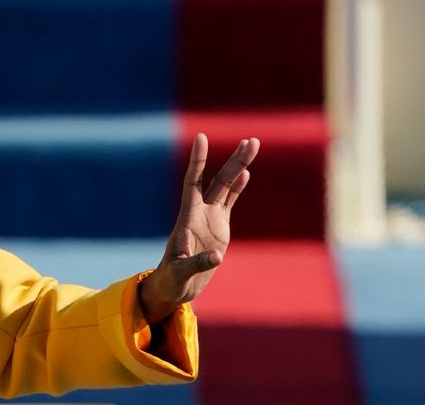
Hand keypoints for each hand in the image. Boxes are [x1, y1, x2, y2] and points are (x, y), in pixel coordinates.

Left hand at [140, 134, 258, 323]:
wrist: (175, 286)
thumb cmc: (172, 279)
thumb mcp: (181, 273)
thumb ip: (197, 264)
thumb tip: (217, 257)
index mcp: (188, 218)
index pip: (193, 181)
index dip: (198, 161)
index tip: (201, 137)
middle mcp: (199, 212)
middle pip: (218, 180)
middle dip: (235, 161)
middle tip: (252, 140)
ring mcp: (210, 218)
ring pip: (226, 187)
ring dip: (239, 167)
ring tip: (252, 145)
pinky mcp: (219, 227)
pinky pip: (230, 203)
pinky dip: (238, 188)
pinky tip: (247, 173)